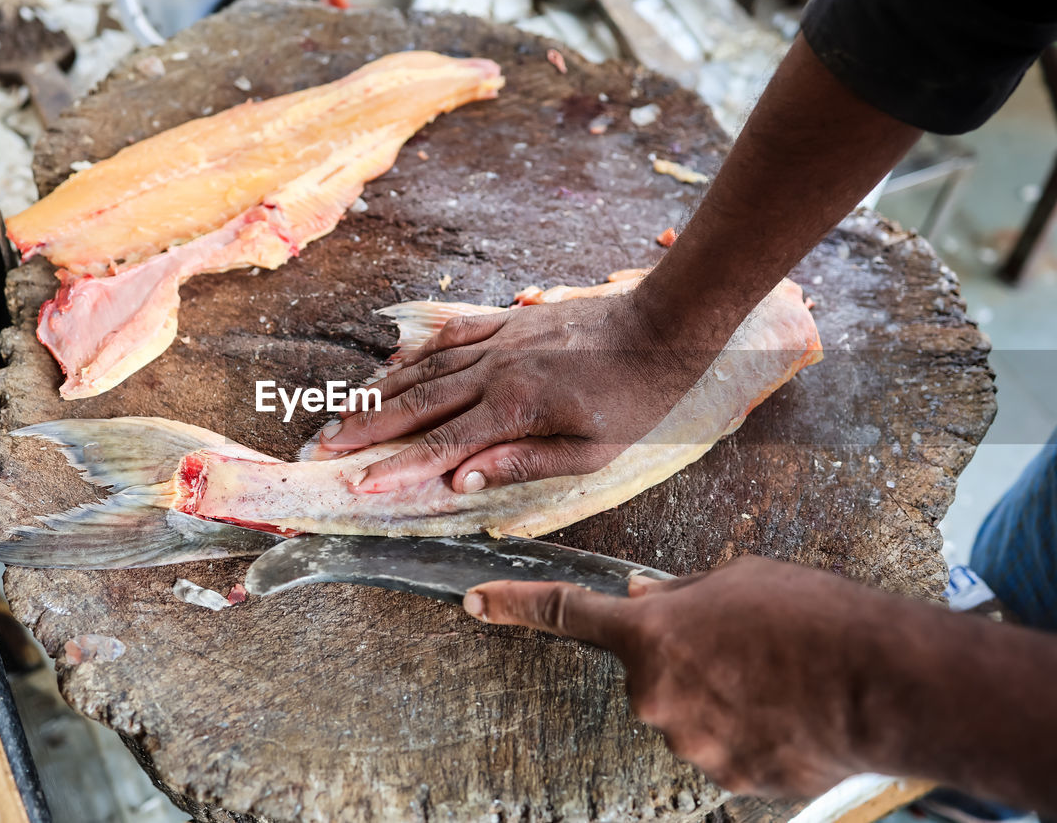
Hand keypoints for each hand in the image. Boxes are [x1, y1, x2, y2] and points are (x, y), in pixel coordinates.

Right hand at [320, 292, 715, 492]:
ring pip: (426, 366)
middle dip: (367, 427)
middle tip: (326, 444)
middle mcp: (496, 369)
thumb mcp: (590, 452)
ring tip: (345, 411)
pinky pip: (452, 333)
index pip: (442, 445)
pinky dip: (418, 351)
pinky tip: (395, 363)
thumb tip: (462, 480)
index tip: (360, 483)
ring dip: (381, 390)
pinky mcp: (510, 320)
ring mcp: (500, 339)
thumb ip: (522, 463)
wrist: (663, 328)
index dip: (397, 467)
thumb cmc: (635, 400)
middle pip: (418, 402)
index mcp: (515, 408)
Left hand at [462, 557, 891, 795]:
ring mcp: (689, 745)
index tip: (475, 600)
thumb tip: (644, 597)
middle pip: (651, 675)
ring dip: (720, 698)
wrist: (884, 682)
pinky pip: (725, 748)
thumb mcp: (739, 580)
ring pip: (689, 715)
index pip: (564, 614)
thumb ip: (681, 597)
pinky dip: (749, 732)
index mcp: (648, 635)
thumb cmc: (812, 616)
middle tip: (745, 645)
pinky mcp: (728, 780)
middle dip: (682, 660)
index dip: (514, 604)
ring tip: (781, 679)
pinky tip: (791, 714)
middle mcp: (654, 697)